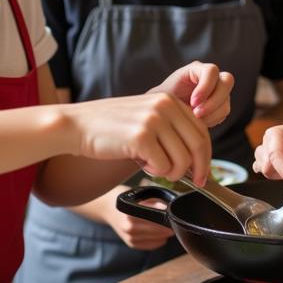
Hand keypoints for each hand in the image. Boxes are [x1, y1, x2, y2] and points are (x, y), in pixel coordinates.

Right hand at [63, 92, 211, 183]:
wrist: (76, 125)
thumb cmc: (110, 128)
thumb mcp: (146, 119)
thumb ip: (171, 130)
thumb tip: (197, 160)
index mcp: (169, 100)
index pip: (202, 130)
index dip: (206, 156)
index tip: (202, 173)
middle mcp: (165, 106)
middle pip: (199, 145)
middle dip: (199, 169)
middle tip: (195, 182)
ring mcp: (153, 120)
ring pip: (182, 160)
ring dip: (171, 172)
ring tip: (153, 167)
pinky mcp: (141, 137)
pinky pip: (163, 167)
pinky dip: (154, 172)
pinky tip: (140, 163)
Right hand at [98, 186, 173, 250]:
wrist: (109, 208)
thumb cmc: (127, 200)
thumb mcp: (140, 196)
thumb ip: (154, 203)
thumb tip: (167, 209)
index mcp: (130, 214)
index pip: (153, 220)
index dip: (165, 219)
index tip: (172, 217)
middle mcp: (128, 228)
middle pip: (156, 232)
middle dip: (167, 228)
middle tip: (174, 223)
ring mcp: (129, 238)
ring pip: (156, 240)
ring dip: (164, 235)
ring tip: (167, 227)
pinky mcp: (132, 244)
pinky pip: (152, 245)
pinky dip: (158, 240)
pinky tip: (160, 234)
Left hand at [152, 61, 233, 127]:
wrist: (163, 112)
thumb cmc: (160, 101)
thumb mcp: (163, 95)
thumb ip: (177, 94)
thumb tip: (190, 105)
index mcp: (196, 69)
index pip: (211, 71)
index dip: (205, 87)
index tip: (192, 103)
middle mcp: (211, 77)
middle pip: (227, 81)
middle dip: (214, 100)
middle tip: (197, 114)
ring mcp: (218, 91)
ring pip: (226, 100)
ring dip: (212, 113)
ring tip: (195, 120)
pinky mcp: (221, 105)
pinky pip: (224, 112)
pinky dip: (213, 119)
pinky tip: (198, 122)